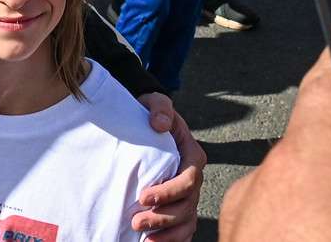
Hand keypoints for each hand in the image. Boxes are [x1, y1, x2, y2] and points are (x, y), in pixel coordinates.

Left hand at [132, 92, 205, 239]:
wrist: (146, 123)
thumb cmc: (152, 113)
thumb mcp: (155, 102)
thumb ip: (160, 108)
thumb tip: (159, 124)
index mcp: (192, 156)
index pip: (188, 180)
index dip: (168, 192)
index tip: (143, 197)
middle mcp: (194, 179)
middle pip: (186, 206)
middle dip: (163, 217)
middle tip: (136, 221)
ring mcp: (187, 196)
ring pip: (186, 222)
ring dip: (167, 233)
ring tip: (145, 239)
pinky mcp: (178, 207)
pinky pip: (183, 229)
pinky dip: (172, 240)